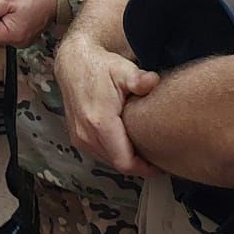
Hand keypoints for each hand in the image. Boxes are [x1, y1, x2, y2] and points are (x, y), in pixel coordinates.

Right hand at [56, 33, 160, 175]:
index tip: (160, 165)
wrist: (73, 63)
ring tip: (143, 149)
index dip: (145, 169)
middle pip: (118, 164)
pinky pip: (99, 154)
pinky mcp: (77, 137)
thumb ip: (139, 79)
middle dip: (138, 164)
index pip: (125, 162)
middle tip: (156, 156)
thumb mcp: (122, 70)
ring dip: (125, 158)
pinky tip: (125, 142)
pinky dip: (113, 153)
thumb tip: (153, 81)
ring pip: (108, 161)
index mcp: (100, 122)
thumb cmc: (100, 67)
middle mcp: (86, 134)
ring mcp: (79, 137)